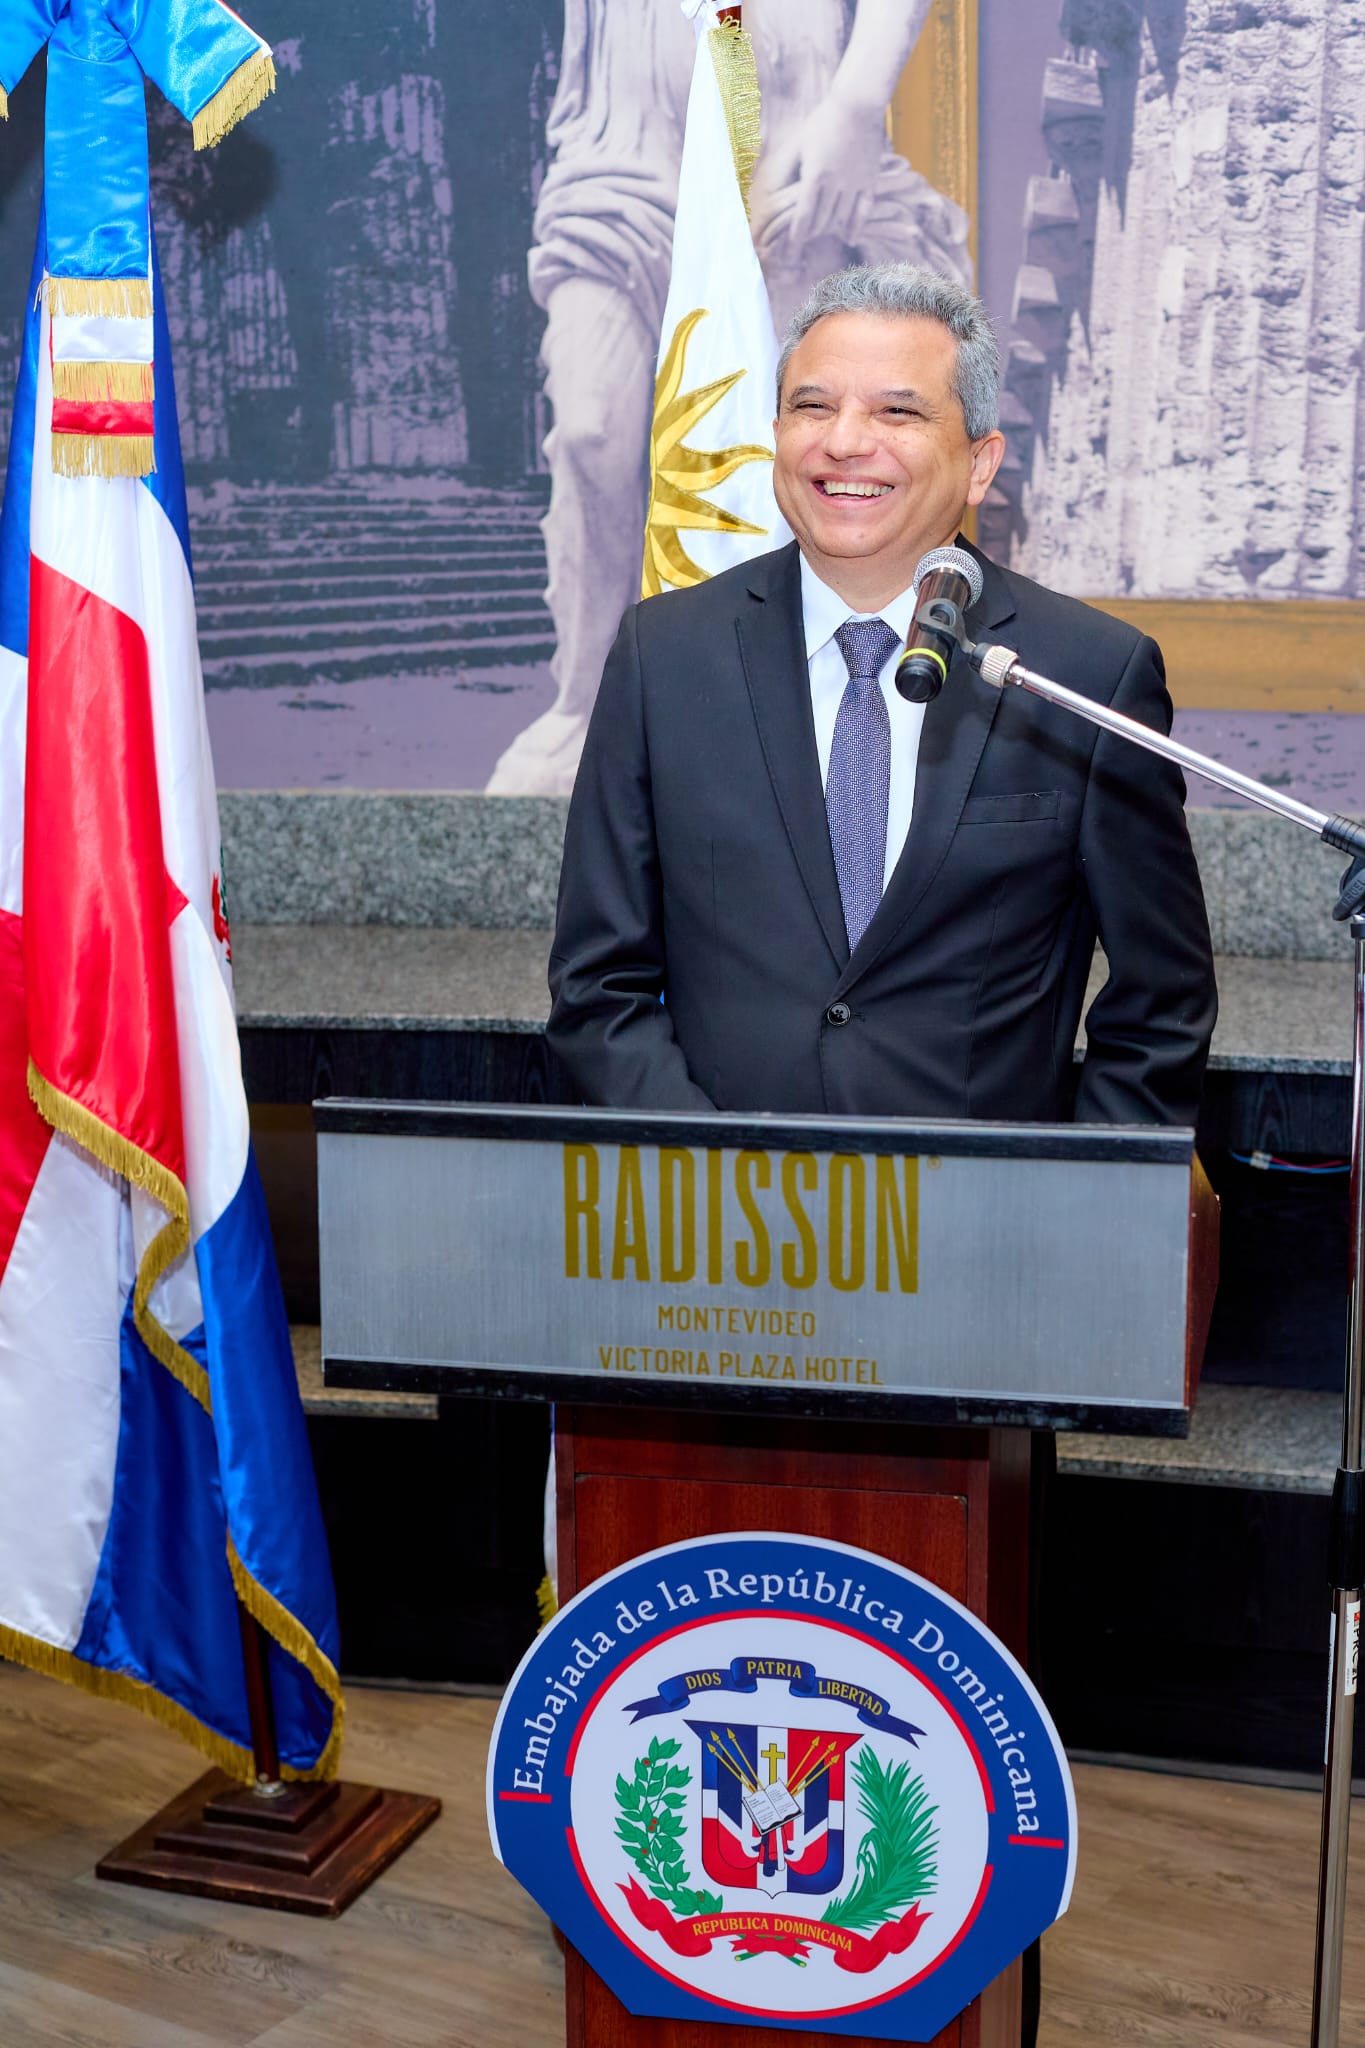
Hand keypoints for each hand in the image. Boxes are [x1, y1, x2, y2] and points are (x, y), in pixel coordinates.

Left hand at [751, 91, 884, 259]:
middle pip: (822, 221)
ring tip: (821, 233)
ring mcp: (855, 184)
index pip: (804, 214)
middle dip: (812, 232)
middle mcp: (836, 183)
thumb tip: (772, 192)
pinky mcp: (870, 181)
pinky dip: (856, 227)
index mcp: (816, 175)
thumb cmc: (823, 122)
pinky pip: (863, 211)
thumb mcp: (799, 144)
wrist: (857, 104)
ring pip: (841, 219)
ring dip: (830, 229)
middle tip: (804, 237)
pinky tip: (849, 238)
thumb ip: (788, 169)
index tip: (792, 245)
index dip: (797, 233)